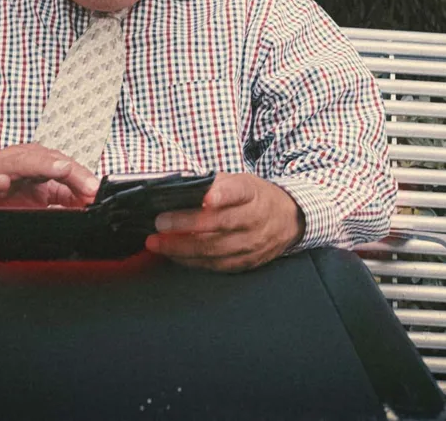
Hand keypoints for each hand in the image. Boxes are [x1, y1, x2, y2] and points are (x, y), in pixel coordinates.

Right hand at [0, 144, 99, 229]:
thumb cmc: (0, 191)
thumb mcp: (38, 196)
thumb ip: (64, 199)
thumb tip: (89, 206)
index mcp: (39, 163)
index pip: (67, 167)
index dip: (84, 179)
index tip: (98, 193)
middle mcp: (22, 160)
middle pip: (51, 161)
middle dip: (73, 172)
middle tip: (89, 185)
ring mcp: (0, 168)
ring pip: (23, 162)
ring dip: (42, 165)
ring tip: (60, 169)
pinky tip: (2, 183)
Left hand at [145, 173, 305, 272]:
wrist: (288, 219)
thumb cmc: (256, 198)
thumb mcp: (241, 181)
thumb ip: (215, 183)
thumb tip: (180, 186)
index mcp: (252, 193)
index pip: (237, 191)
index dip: (221, 194)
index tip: (206, 196)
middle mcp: (255, 219)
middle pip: (219, 224)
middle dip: (185, 224)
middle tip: (160, 223)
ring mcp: (253, 244)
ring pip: (214, 249)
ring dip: (181, 247)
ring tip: (157, 243)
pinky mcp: (248, 262)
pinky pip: (216, 265)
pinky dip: (191, 261)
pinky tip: (174, 254)